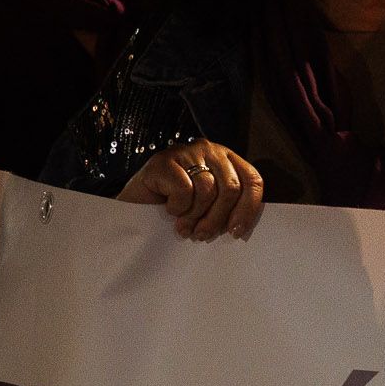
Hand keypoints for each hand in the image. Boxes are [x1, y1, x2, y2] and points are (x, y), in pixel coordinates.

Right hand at [117, 141, 264, 241]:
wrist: (132, 208)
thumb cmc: (174, 210)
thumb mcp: (207, 208)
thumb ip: (227, 208)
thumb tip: (243, 227)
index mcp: (226, 160)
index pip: (252, 179)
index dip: (249, 208)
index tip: (236, 232)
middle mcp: (209, 150)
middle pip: (231, 188)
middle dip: (218, 218)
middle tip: (202, 235)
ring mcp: (186, 152)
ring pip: (208, 190)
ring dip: (195, 216)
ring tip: (183, 228)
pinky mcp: (164, 160)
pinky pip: (184, 190)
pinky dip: (178, 207)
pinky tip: (169, 210)